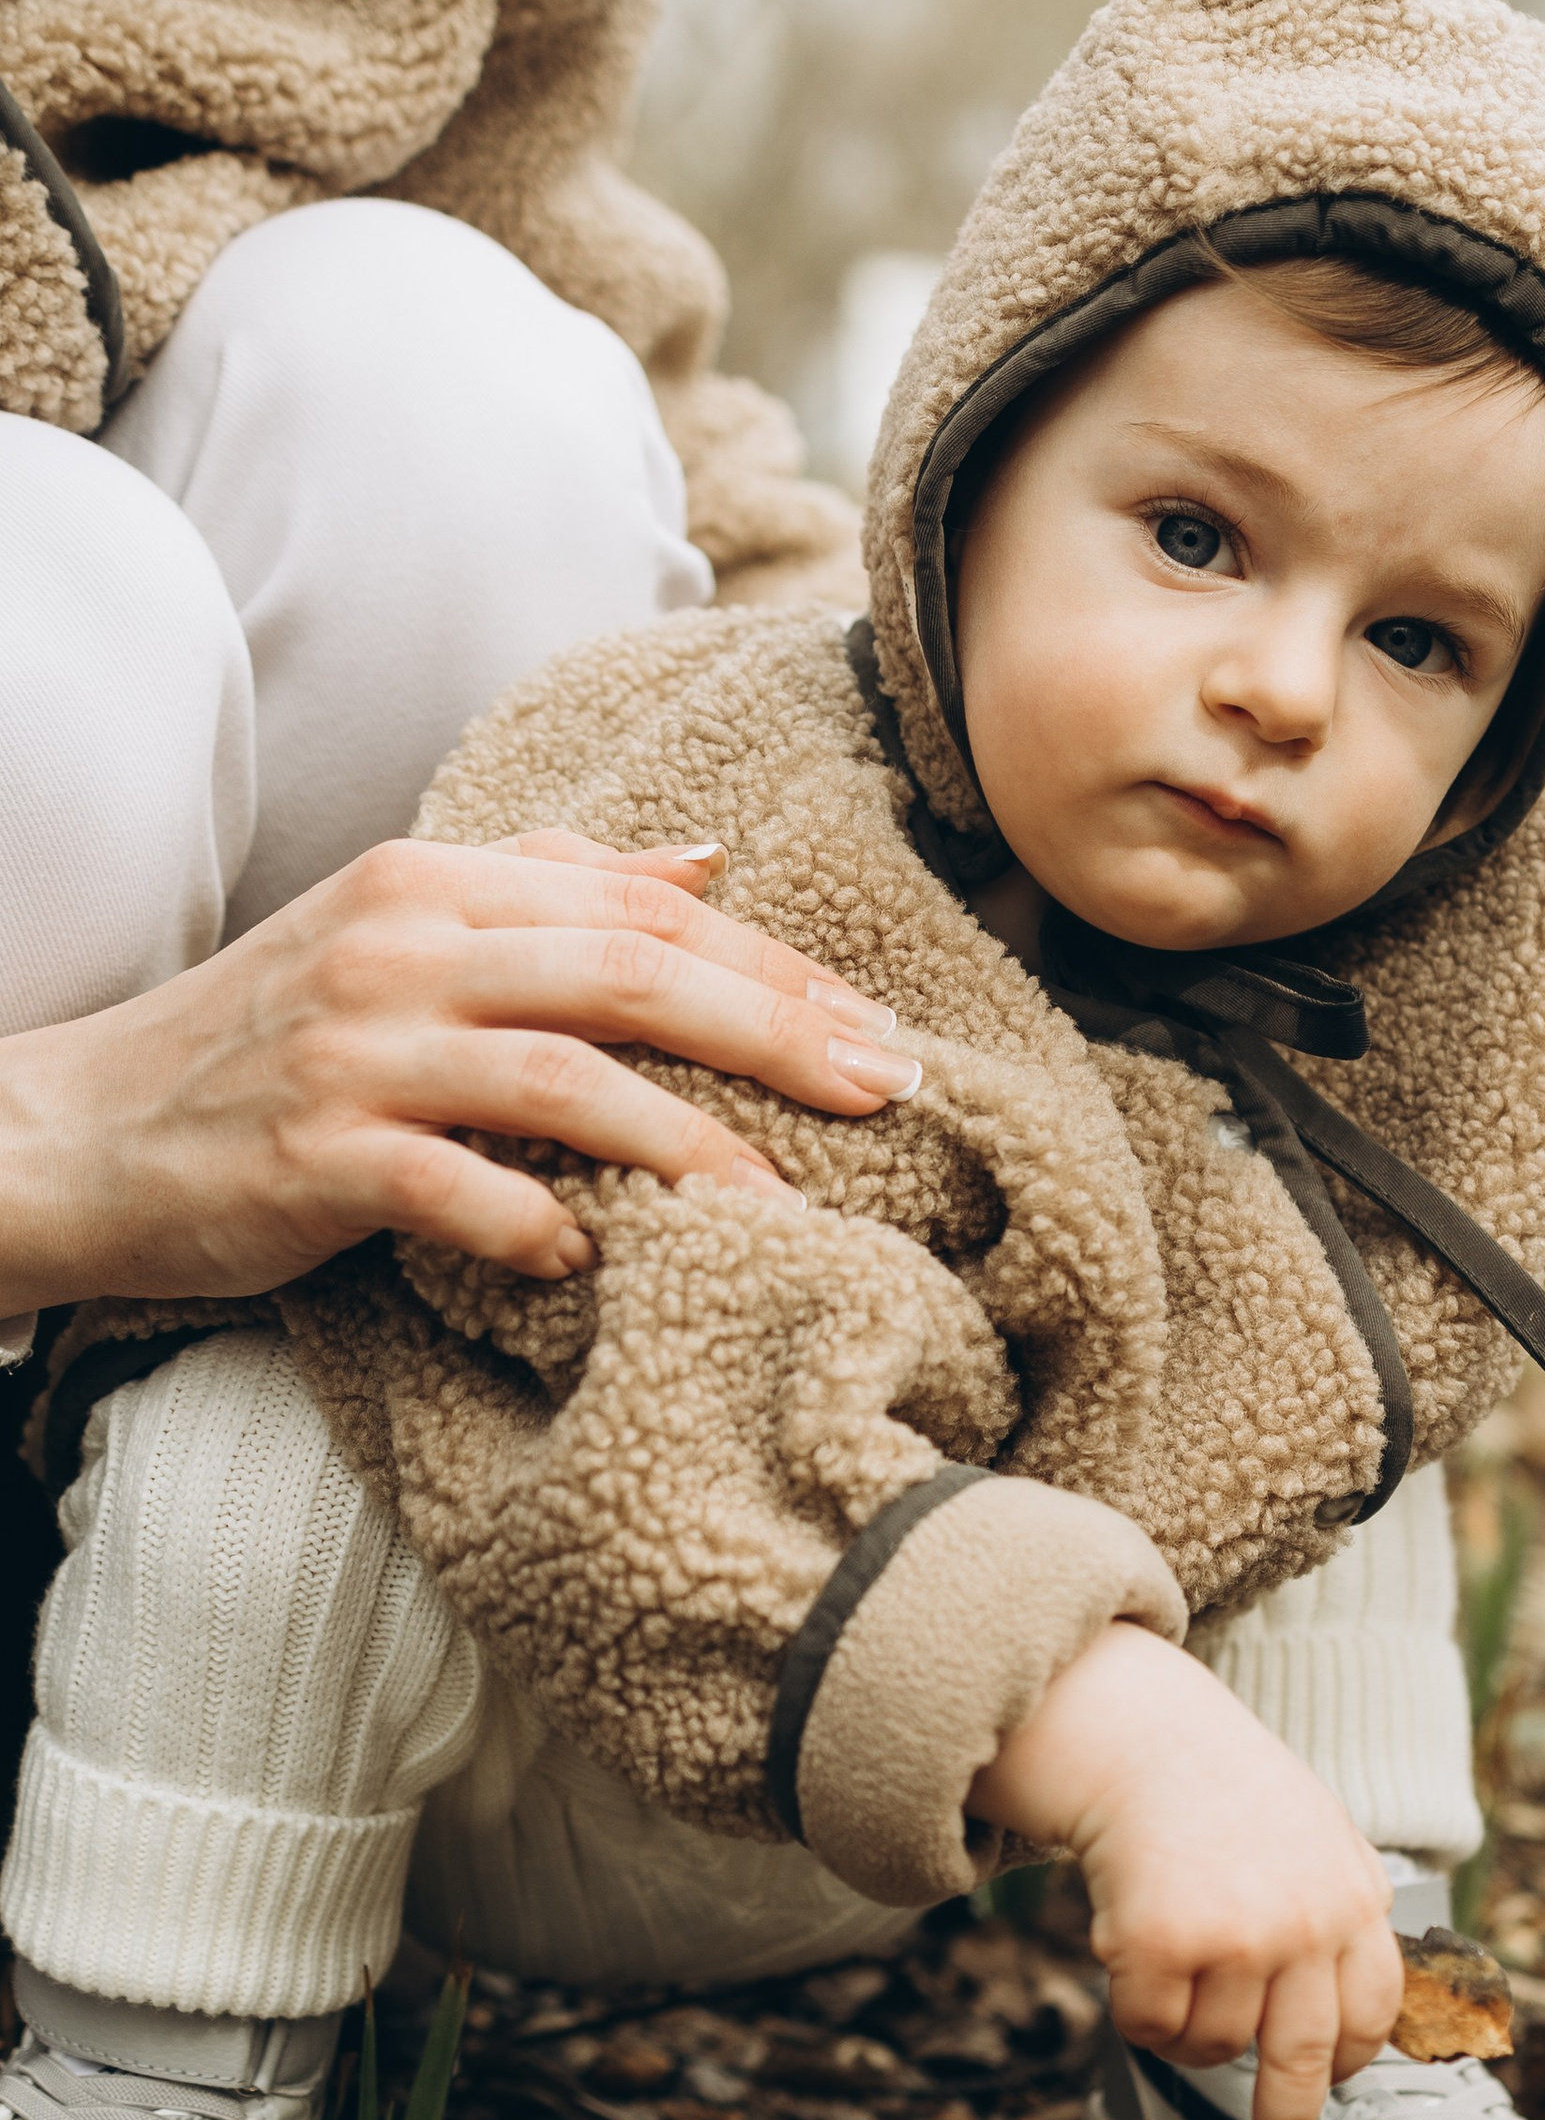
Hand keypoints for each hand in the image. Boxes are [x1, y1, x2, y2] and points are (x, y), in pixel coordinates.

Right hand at [0, 833, 919, 1320]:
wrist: (85, 1130)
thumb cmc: (270, 1036)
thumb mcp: (403, 929)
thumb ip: (552, 886)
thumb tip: (708, 862)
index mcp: (436, 882)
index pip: (645, 910)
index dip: (777, 968)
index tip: (880, 1025)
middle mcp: (401, 948)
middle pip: (629, 973)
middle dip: (774, 1031)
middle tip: (883, 1088)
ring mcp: (355, 1050)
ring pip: (563, 1079)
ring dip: (690, 1144)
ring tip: (786, 1203)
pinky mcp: (314, 1156)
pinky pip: (454, 1190)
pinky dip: (539, 1224)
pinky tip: (600, 1257)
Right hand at [975, 1624, 1404, 2119]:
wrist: (1148, 1740)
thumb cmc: (1226, 1797)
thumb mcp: (1316, 1842)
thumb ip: (1344, 1920)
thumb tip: (1370, 2028)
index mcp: (1356, 1900)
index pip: (1371, 2015)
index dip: (1346, 2065)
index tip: (1330, 2102)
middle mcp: (1308, 1923)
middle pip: (1301, 2063)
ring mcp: (1241, 1935)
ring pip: (1211, 2046)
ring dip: (1183, 2024)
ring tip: (1173, 1955)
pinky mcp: (1168, 1942)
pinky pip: (1149, 2028)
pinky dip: (1134, 2005)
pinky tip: (1131, 1943)